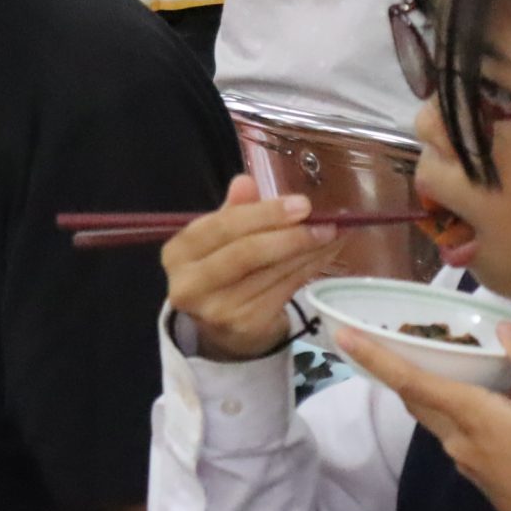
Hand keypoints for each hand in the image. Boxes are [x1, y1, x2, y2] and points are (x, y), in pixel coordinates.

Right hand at [161, 175, 340, 360]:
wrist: (221, 328)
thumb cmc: (221, 269)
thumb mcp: (219, 237)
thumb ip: (233, 209)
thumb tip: (246, 182)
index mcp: (178, 252)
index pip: (222, 227)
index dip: (263, 214)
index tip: (302, 204)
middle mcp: (191, 284)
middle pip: (245, 253)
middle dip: (289, 235)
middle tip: (324, 222)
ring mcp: (217, 309)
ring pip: (271, 272)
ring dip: (308, 251)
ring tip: (332, 233)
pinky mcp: (245, 325)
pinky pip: (284, 289)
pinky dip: (309, 269)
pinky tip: (324, 253)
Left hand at [338, 322, 510, 510]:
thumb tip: (502, 328)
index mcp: (468, 415)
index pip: (409, 381)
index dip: (374, 357)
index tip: (343, 337)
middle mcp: (455, 438)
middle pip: (414, 398)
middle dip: (395, 368)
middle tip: (390, 339)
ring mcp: (464, 459)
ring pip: (433, 415)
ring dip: (426, 387)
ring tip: (440, 360)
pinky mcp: (477, 472)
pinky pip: (453, 430)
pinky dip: (451, 406)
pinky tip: (480, 397)